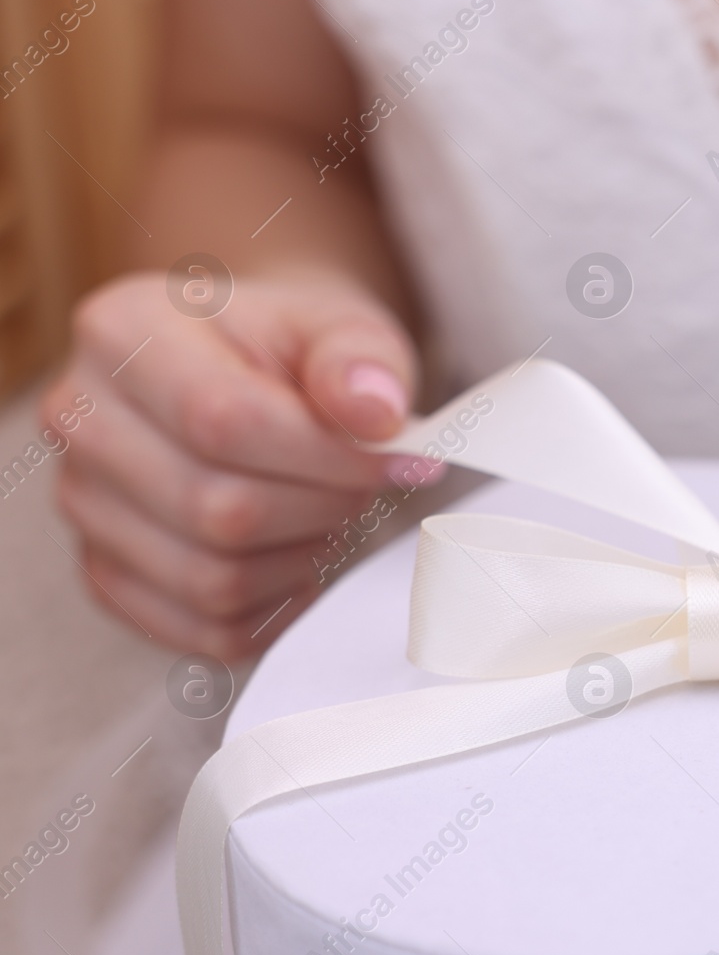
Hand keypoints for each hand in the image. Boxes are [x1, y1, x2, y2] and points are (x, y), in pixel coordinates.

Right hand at [40, 270, 425, 656]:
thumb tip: (376, 413)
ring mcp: (83, 503)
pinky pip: (203, 628)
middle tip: (364, 485)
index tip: (401, 461)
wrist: (257, 373)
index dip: (329, 458)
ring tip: (329, 511)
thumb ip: (361, 359)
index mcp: (124, 333)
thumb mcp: (343, 326)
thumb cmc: (296, 351)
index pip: (223, 421)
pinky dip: (272, 606)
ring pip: (211, 579)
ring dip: (301, 559)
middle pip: (217, 510)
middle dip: (323, 507)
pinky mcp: (106, 573)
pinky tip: (297, 554)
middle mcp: (80, 419)